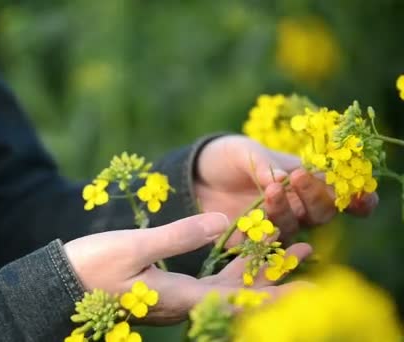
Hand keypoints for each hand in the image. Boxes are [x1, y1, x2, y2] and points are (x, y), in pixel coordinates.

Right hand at [64, 213, 311, 323]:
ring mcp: (177, 298)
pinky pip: (209, 280)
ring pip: (227, 286)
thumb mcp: (135, 248)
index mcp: (181, 298)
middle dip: (276, 276)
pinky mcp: (168, 289)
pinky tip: (240, 250)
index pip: (239, 300)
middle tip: (307, 253)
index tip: (309, 287)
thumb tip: (224, 223)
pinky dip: (231, 266)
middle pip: (241, 294)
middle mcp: (185, 303)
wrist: (64, 285)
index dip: (277, 294)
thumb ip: (180, 236)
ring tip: (284, 249)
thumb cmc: (94, 267)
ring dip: (256, 269)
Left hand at [195, 135, 377, 243]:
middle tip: (297, 177)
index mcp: (304, 180)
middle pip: (319, 213)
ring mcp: (275, 225)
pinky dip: (259, 236)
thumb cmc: (230, 157)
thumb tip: (280, 178)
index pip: (339, 195)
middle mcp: (296, 207)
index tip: (360, 196)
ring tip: (269, 190)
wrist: (197, 174)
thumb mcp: (244, 151)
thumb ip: (262, 163)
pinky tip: (250, 226)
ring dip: (285, 210)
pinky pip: (260, 244)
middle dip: (313, 196)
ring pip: (293, 227)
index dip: (355, 200)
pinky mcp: (251, 240)